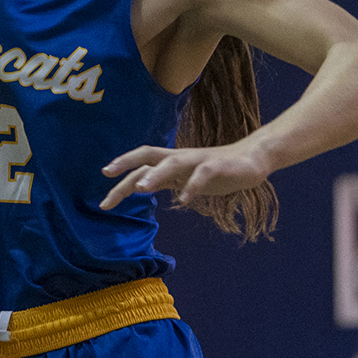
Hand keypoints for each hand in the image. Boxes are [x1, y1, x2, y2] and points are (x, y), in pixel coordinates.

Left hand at [100, 141, 270, 209]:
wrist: (252, 160)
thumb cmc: (216, 170)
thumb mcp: (186, 177)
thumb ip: (164, 180)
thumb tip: (139, 187)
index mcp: (171, 161)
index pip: (141, 162)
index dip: (122, 169)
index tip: (104, 184)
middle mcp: (180, 158)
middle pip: (148, 156)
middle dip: (126, 164)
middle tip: (107, 175)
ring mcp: (198, 161)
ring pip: (172, 163)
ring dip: (155, 175)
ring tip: (141, 189)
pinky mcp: (217, 167)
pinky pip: (202, 175)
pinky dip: (192, 187)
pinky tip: (184, 201)